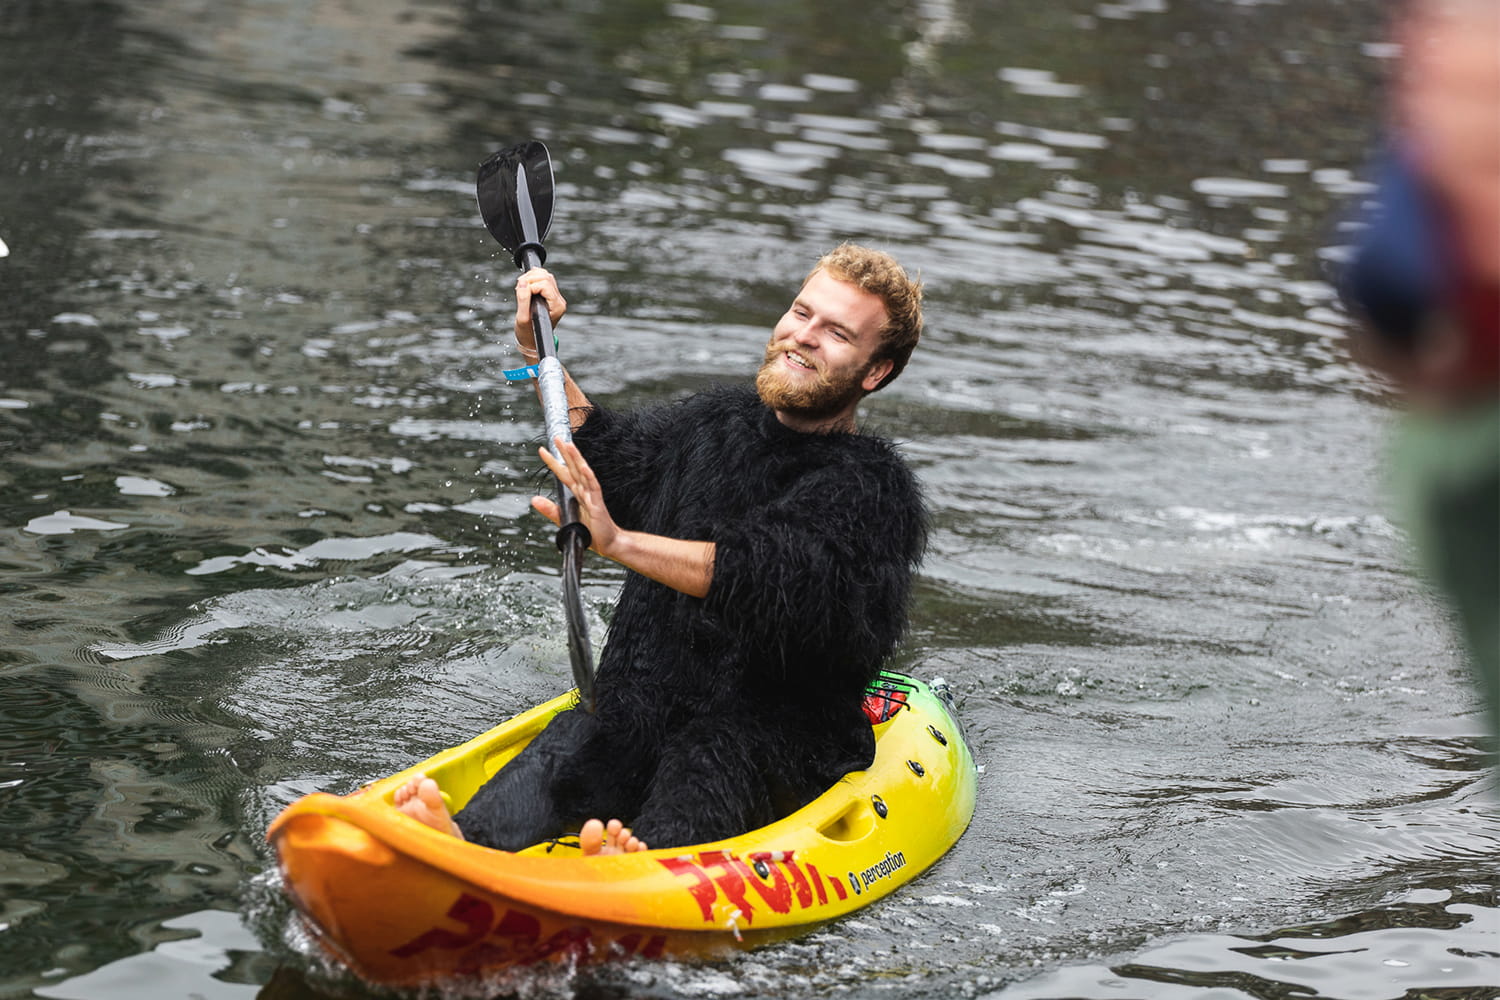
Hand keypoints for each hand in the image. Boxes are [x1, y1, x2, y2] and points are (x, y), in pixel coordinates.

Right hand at [515, 267, 566, 356]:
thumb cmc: (528, 333)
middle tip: (519, 288)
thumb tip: (522, 282)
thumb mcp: (522, 318)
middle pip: (546, 277)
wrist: (532, 340)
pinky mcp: (550, 295)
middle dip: (530, 278)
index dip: (530, 285)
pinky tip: (525, 285)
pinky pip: (544, 278)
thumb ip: (523, 299)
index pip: (544, 284)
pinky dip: (533, 278)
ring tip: (521, 287)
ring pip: (545, 275)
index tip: (520, 292)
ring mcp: (556, 297)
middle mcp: (559, 301)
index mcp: (556, 307)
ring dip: (531, 277)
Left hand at [533, 437, 617, 557]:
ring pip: (583, 473)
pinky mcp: (598, 505)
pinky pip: (594, 488)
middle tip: (556, 437)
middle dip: (565, 452)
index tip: (542, 450)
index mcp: (576, 494)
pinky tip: (585, 467)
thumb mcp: (564, 520)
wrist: (608, 543)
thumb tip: (533, 499)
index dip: (553, 462)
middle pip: (573, 468)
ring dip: (576, 459)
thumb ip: (550, 509)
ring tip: (569, 445)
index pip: (563, 474)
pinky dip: (589, 477)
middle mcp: (584, 491)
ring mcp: (592, 496)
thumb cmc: (590, 532)